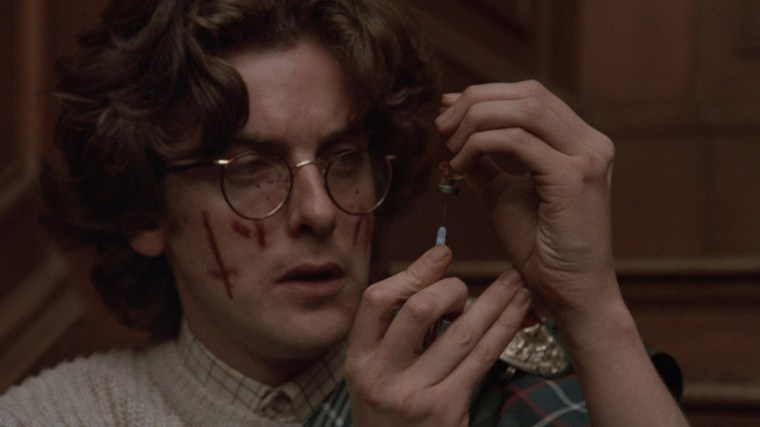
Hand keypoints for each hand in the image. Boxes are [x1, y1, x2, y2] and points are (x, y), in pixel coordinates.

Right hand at [345, 245, 529, 425]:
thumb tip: (432, 275)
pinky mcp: (446, 410)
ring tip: (515, 282)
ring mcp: (414, 396)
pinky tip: (517, 313)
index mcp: (359, 361)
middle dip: (451, 287)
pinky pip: (482, 359)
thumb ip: (396, 334)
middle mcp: (381, 377)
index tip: (442, 254)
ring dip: (494, 302)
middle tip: (468, 284)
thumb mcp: (377, 378)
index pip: (377, 300)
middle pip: (418, 310)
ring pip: (461, 333)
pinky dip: (503, 330)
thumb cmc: (391, 418)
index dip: (413, 272)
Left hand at [435, 81, 617, 319]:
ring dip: (476, 121)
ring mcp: (587, 158)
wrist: (569, 293)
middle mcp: (591, 143)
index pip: (531, 96)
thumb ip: (485, 163)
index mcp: (580, 142)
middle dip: (476, 102)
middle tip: (443, 126)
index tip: (448, 109)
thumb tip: (454, 134)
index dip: (486, 95)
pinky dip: (480, 145)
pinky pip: (517, 141)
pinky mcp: (573, 177)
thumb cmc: (540, 249)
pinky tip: (461, 166)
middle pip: (527, 94)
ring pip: (523, 110)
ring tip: (450, 147)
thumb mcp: (505, 195)